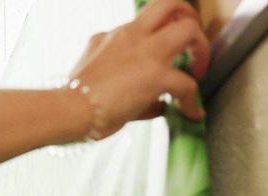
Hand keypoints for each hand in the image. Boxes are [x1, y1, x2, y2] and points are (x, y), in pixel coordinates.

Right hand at [68, 0, 209, 139]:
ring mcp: (145, 52)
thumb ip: (121, 77)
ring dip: (201, 50)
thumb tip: (151, 100)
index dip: (162, 31)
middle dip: (189, 19)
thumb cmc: (73, 100)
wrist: (67, 110)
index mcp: (112, 36)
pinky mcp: (155, 75)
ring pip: (188, 28)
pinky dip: (192, 100)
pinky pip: (187, 83)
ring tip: (199, 72)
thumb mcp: (93, 77)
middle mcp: (130, 36)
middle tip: (192, 43)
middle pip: (171, 4)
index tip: (167, 48)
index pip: (144, 21)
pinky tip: (192, 112)